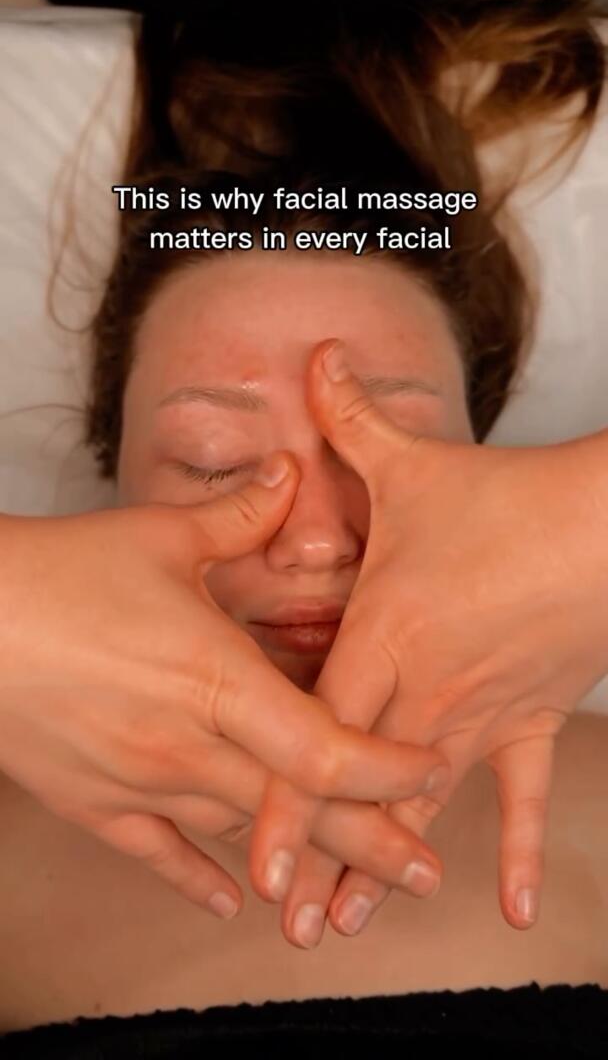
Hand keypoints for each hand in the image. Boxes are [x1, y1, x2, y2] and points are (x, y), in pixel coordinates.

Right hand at [0, 451, 446, 918]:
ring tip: (351, 890)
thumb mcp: (159, 537)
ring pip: (240, 839)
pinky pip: (160, 856)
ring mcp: (140, 784)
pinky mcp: (94, 805)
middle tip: (426, 874)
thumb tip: (287, 472)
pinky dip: (200, 880)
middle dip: (372, 844)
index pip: (326, 749)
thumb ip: (240, 515)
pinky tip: (233, 904)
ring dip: (300, 865)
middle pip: (298, 813)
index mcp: (216, 680)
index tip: (433, 770)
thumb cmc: (61, 573)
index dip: (389, 769)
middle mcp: (187, 746)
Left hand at [249, 339, 607, 937]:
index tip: (256, 867)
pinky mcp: (531, 720)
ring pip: (422, 805)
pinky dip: (515, 849)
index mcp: (384, 636)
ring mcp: (482, 713)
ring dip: (386, 865)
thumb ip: (350, 417)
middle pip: (363, 789)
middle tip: (288, 925)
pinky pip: (520, 796)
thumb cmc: (505, 500)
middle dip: (325, 856)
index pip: (317, 733)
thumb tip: (314, 354)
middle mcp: (425, 689)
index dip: (282, 801)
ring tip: (351, 927)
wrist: (604, 527)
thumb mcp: (414, 464)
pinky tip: (509, 911)